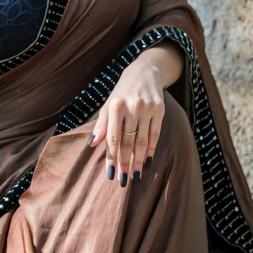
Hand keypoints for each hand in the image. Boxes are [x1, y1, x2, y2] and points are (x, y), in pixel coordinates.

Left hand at [86, 60, 165, 186]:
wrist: (145, 72)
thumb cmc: (122, 92)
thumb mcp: (108, 104)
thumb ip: (101, 124)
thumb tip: (92, 144)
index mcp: (115, 106)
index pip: (113, 137)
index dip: (111, 157)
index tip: (110, 174)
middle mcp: (131, 107)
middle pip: (128, 141)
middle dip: (125, 163)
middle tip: (123, 180)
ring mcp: (147, 108)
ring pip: (143, 141)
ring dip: (139, 160)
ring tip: (136, 175)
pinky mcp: (160, 110)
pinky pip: (155, 134)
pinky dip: (151, 149)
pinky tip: (148, 161)